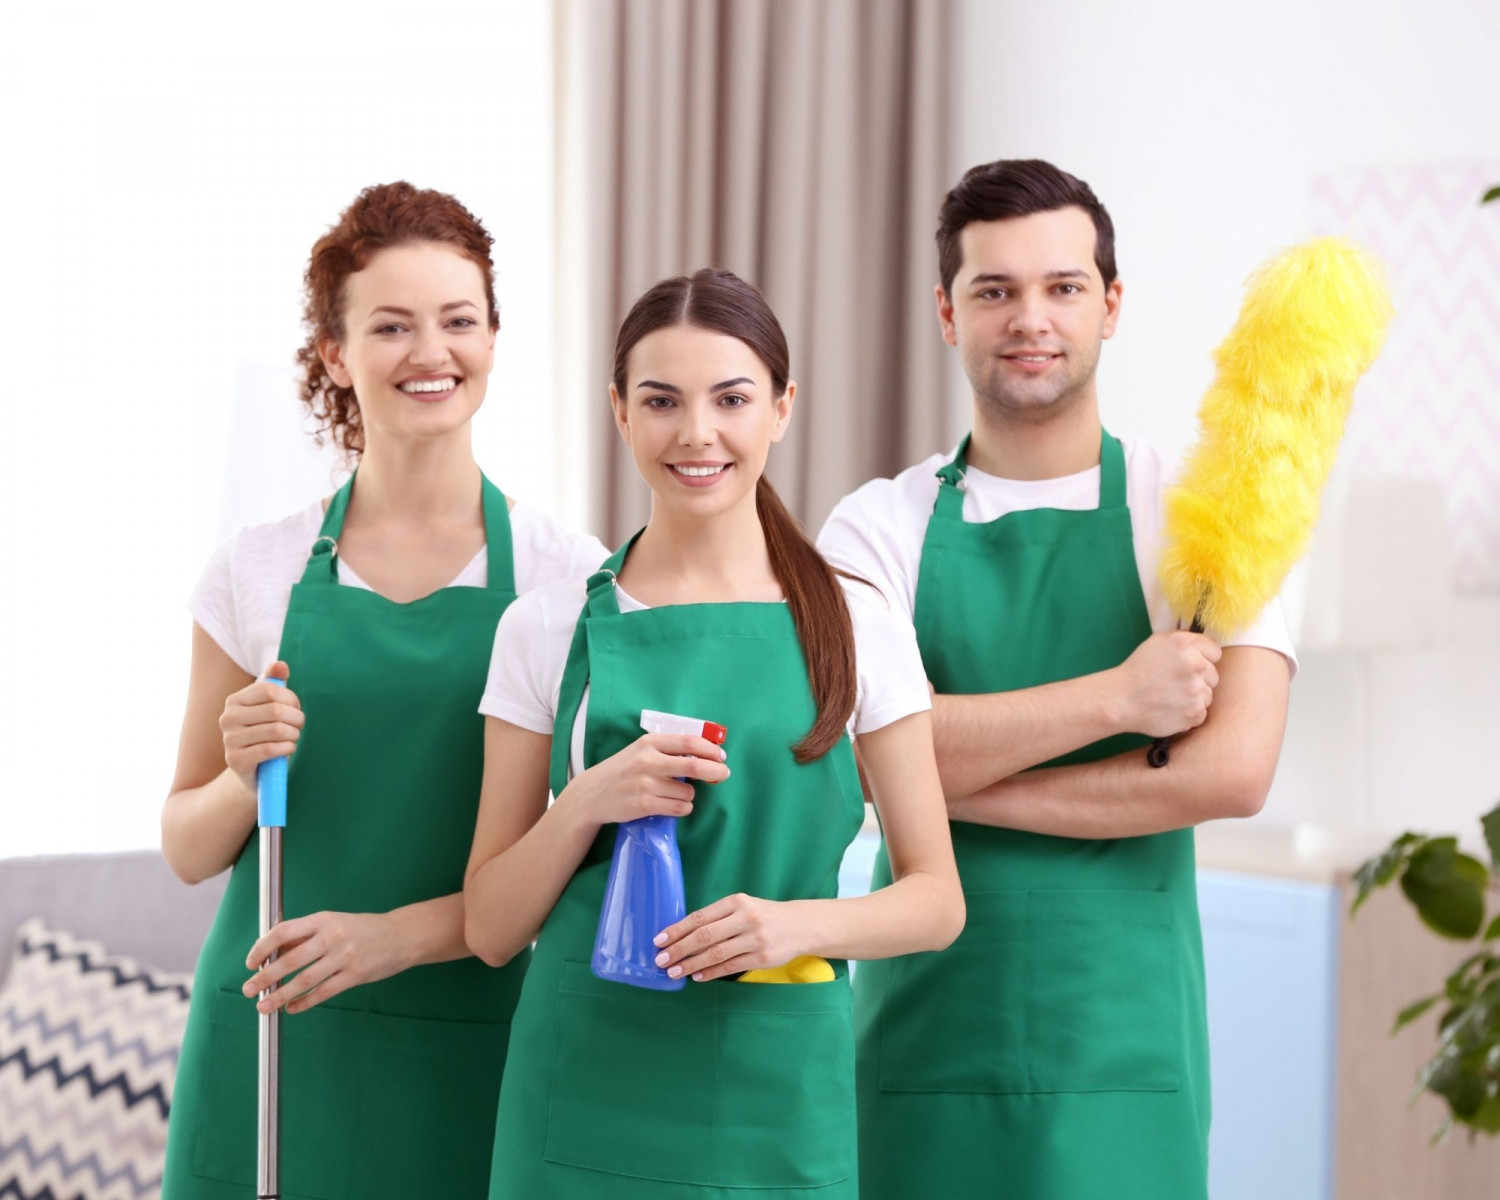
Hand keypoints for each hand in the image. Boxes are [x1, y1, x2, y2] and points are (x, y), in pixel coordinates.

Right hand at [220, 661, 303, 794]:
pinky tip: (288, 748)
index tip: (296, 708)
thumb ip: (274, 682)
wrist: (254, 769)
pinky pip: (270, 749)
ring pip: (275, 730)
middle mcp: (227, 718)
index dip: (291, 699)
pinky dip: (286, 748)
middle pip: (275, 711)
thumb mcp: (269, 706)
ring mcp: (229, 740)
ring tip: (293, 737)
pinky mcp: (235, 760)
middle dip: (296, 718)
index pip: (270, 690)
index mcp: (234, 700)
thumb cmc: (265, 732)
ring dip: (293, 734)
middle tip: (299, 725)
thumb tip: (281, 665)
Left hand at [242, 910, 405, 1014]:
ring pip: (304, 980)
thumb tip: (272, 954)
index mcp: (323, 919)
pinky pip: (323, 993)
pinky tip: (291, 1008)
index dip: (262, 948)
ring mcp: (345, 956)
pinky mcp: (356, 975)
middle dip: (265, 977)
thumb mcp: (334, 923)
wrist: (402, 935)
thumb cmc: (363, 929)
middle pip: (290, 960)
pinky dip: (303, 1003)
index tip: (250, 963)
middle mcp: (332, 936)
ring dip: (280, 995)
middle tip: (248, 989)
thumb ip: (305, 937)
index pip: (283, 932)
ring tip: (263, 1006)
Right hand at [558, 732, 728, 828]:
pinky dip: (683, 808)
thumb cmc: (622, 770)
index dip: (710, 749)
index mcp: (649, 742)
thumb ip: (668, 749)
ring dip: (691, 795)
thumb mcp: (641, 750)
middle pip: (694, 766)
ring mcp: (645, 784)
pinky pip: (679, 808)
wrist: (591, 794)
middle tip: (723, 774)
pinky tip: (673, 805)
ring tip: (676, 794)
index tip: (721, 756)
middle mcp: (648, 761)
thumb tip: (706, 754)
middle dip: (715, 771)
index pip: (689, 742)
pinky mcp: (644, 804)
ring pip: (688, 792)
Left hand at [652, 893, 812, 982]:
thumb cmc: (764, 915)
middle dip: (679, 949)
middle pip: (704, 936)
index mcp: (736, 902)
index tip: (659, 940)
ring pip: (715, 954)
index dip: (677, 929)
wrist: (801, 925)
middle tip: (661, 960)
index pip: (700, 917)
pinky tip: (697, 976)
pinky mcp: (762, 958)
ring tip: (675, 972)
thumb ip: (718, 917)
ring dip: (691, 964)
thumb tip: (683, 935)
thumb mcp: (743, 907)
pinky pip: (730, 967)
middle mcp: (745, 918)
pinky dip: (711, 972)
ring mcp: (754, 939)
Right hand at [1109, 631, 1221, 737]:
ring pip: (1208, 695)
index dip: (1202, 658)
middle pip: (1213, 675)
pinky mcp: (1194, 713)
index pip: (1215, 651)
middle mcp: (1195, 665)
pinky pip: (1201, 713)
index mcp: (1185, 644)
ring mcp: (1196, 690)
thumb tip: (1203, 644)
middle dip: (1198, 679)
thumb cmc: (1137, 671)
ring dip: (1194, 697)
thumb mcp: (1157, 643)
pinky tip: (1171, 708)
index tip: (1188, 666)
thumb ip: (1184, 640)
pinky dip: (1188, 713)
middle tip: (1174, 683)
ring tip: (1170, 696)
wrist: (1120, 700)